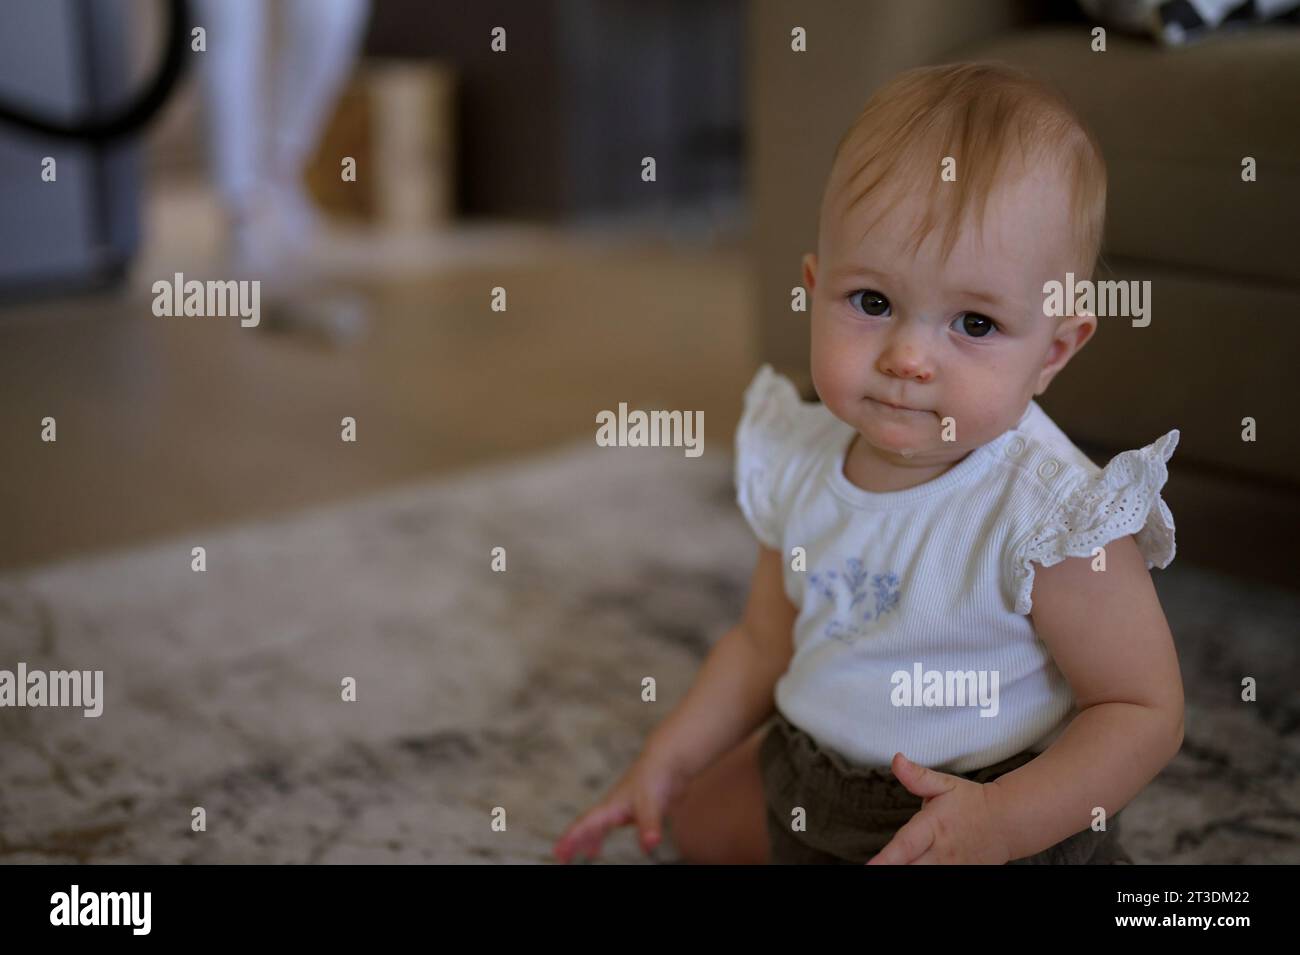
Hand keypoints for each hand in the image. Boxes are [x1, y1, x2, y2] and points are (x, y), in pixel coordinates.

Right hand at [553, 745, 691, 862]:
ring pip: (601, 826)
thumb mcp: (651, 803)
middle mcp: (613, 807)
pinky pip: (615, 825)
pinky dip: (609, 834)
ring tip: (589, 854)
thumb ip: (649, 824)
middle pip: (588, 826)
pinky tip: (611, 839)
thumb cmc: (655, 777)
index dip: (571, 839)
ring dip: (591, 839)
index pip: (586, 825)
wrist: (669, 761)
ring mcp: (623, 808)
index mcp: (611, 806)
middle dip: (574, 841)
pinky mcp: (636, 809)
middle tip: (561, 858)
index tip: (558, 853)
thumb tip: (649, 846)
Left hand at [865, 752, 1010, 864]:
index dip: (887, 859)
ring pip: (924, 877)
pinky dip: (923, 877)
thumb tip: (896, 759)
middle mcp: (941, 852)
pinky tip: (913, 870)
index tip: (870, 868)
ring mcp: (951, 868)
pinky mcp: (959, 875)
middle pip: (912, 869)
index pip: (906, 845)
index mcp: (932, 827)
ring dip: (908, 874)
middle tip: (873, 872)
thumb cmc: (971, 802)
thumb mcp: (944, 784)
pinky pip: (938, 880)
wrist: (1006, 822)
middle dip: (892, 870)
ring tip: (884, 871)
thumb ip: (917, 777)